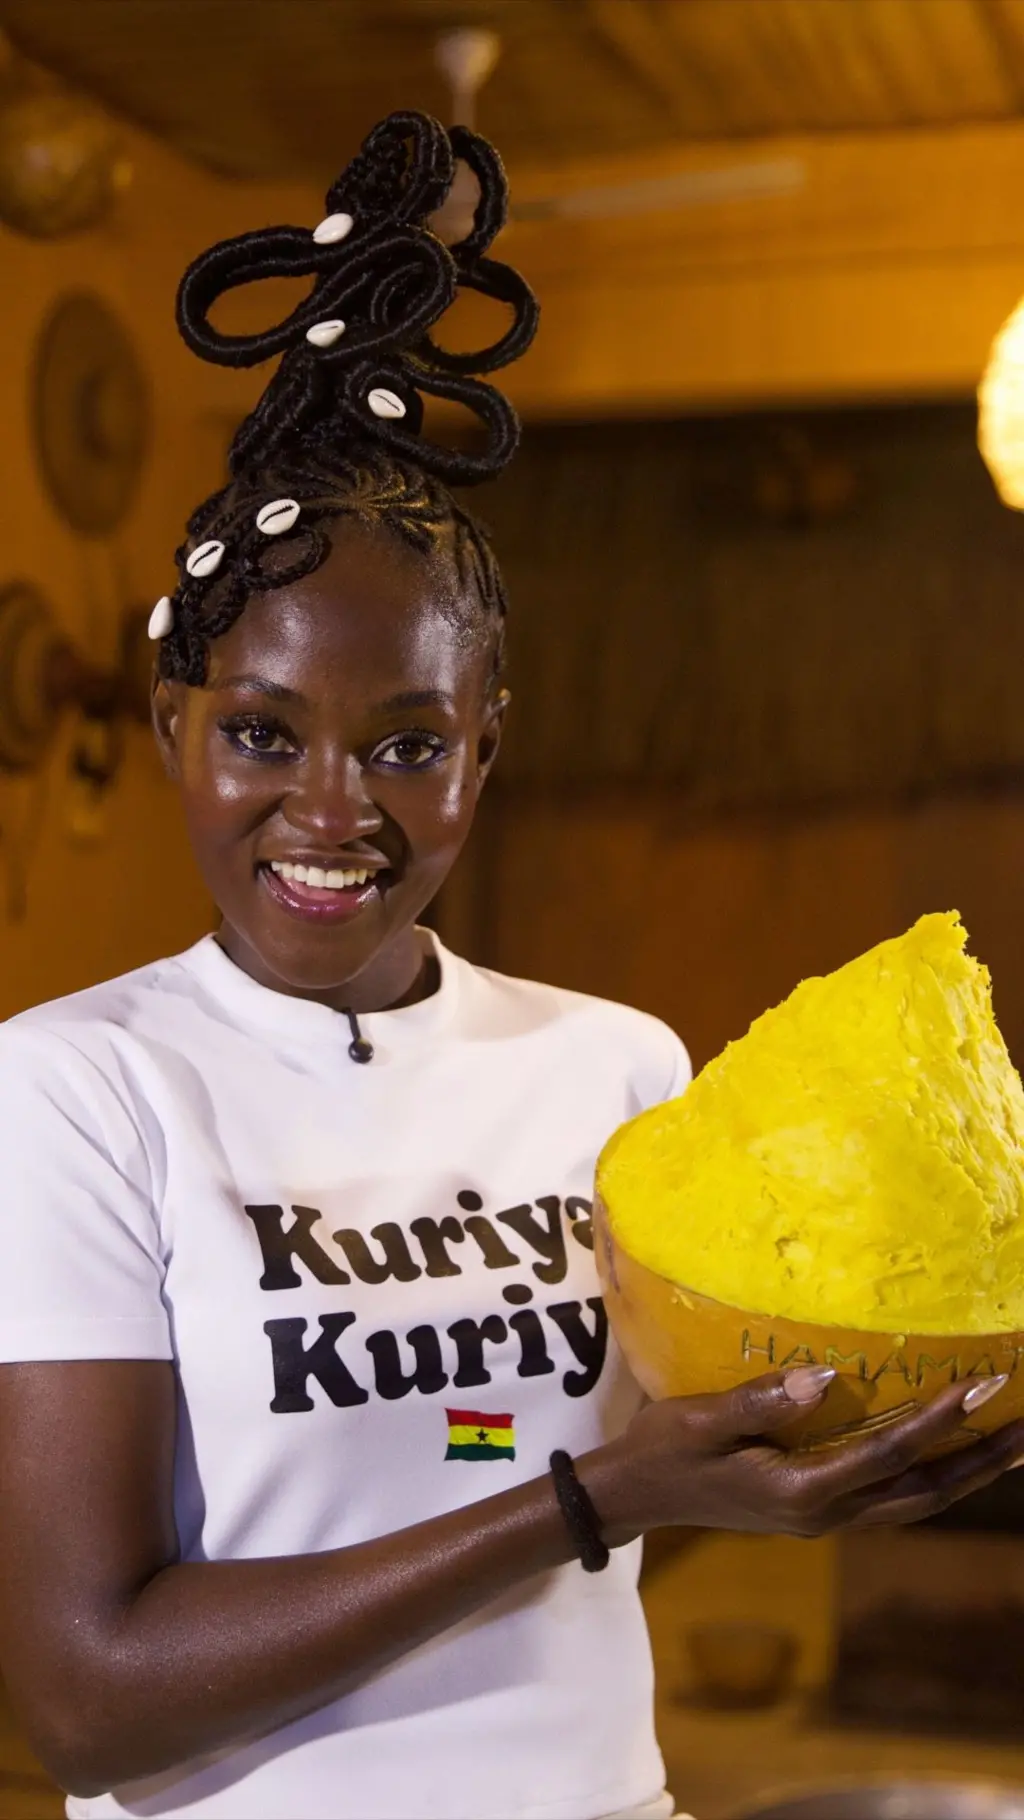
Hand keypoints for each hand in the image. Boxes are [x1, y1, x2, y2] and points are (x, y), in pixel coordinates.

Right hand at [583, 1368, 1023, 1542]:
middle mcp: (824, 1513)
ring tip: (1011, 1443)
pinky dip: (931, 1475)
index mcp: (800, 1492)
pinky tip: (947, 1453)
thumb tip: (820, 1377)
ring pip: (914, 1501)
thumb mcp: (701, 1420)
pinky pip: (893, 1496)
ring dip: (965, 1473)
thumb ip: (761, 1400)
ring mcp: (824, 1517)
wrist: (635, 1497)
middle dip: (980, 1462)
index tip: (980, 1385)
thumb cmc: (663, 1450)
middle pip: (922, 1493)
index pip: (886, 1455)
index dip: (936, 1420)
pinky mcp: (818, 1508)